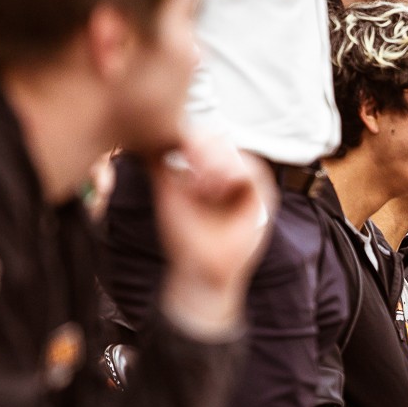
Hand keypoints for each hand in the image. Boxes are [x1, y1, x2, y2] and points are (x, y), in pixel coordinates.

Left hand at [152, 133, 276, 338]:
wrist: (201, 268)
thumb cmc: (185, 235)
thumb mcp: (168, 193)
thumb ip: (161, 165)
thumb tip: (144, 138)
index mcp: (208, 169)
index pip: (204, 138)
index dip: (193, 139)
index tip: (180, 151)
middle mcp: (229, 173)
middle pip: (220, 140)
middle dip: (204, 148)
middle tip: (190, 164)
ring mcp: (246, 184)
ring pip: (236, 152)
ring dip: (218, 162)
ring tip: (202, 185)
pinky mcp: (263, 197)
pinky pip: (254, 171)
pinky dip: (235, 172)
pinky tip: (218, 187)